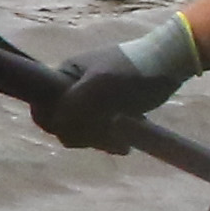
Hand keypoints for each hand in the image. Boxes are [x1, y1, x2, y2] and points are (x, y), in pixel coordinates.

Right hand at [33, 9, 206, 151]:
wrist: (167, 65)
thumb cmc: (130, 70)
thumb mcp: (98, 84)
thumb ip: (73, 103)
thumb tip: (56, 125)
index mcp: (63, 76)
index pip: (42, 105)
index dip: (53, 121)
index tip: (72, 128)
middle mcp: (73, 90)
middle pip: (62, 123)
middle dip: (80, 134)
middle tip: (102, 134)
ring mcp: (91, 103)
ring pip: (81, 132)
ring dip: (97, 140)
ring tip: (119, 141)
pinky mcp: (109, 114)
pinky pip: (99, 135)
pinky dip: (108, 142)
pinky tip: (123, 145)